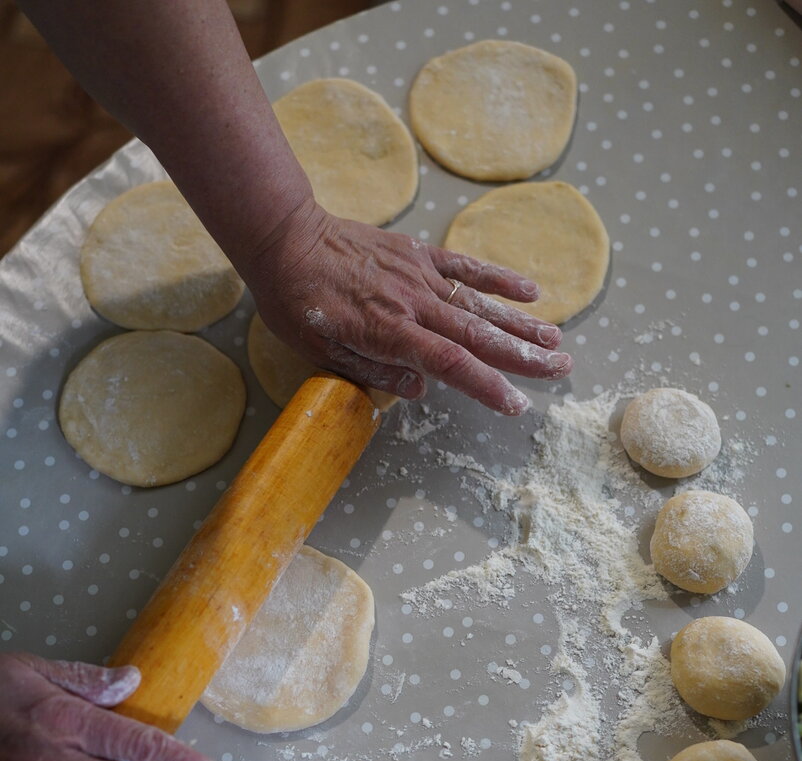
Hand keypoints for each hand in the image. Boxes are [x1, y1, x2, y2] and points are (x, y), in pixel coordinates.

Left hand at [248, 197, 571, 416]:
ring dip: (521, 323)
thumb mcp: (321, 350)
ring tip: (556, 341)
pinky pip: (466, 266)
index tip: (516, 405)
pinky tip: (530, 291)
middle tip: (563, 369)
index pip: (451, 364)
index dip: (487, 386)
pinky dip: (499, 278)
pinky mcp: (418, 254)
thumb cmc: (297, 300)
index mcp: (389, 332)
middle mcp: (413, 304)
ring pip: (480, 304)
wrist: (286, 238)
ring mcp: (419, 276)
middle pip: (479, 335)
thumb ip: (372, 371)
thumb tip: (419, 389)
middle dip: (524, 356)